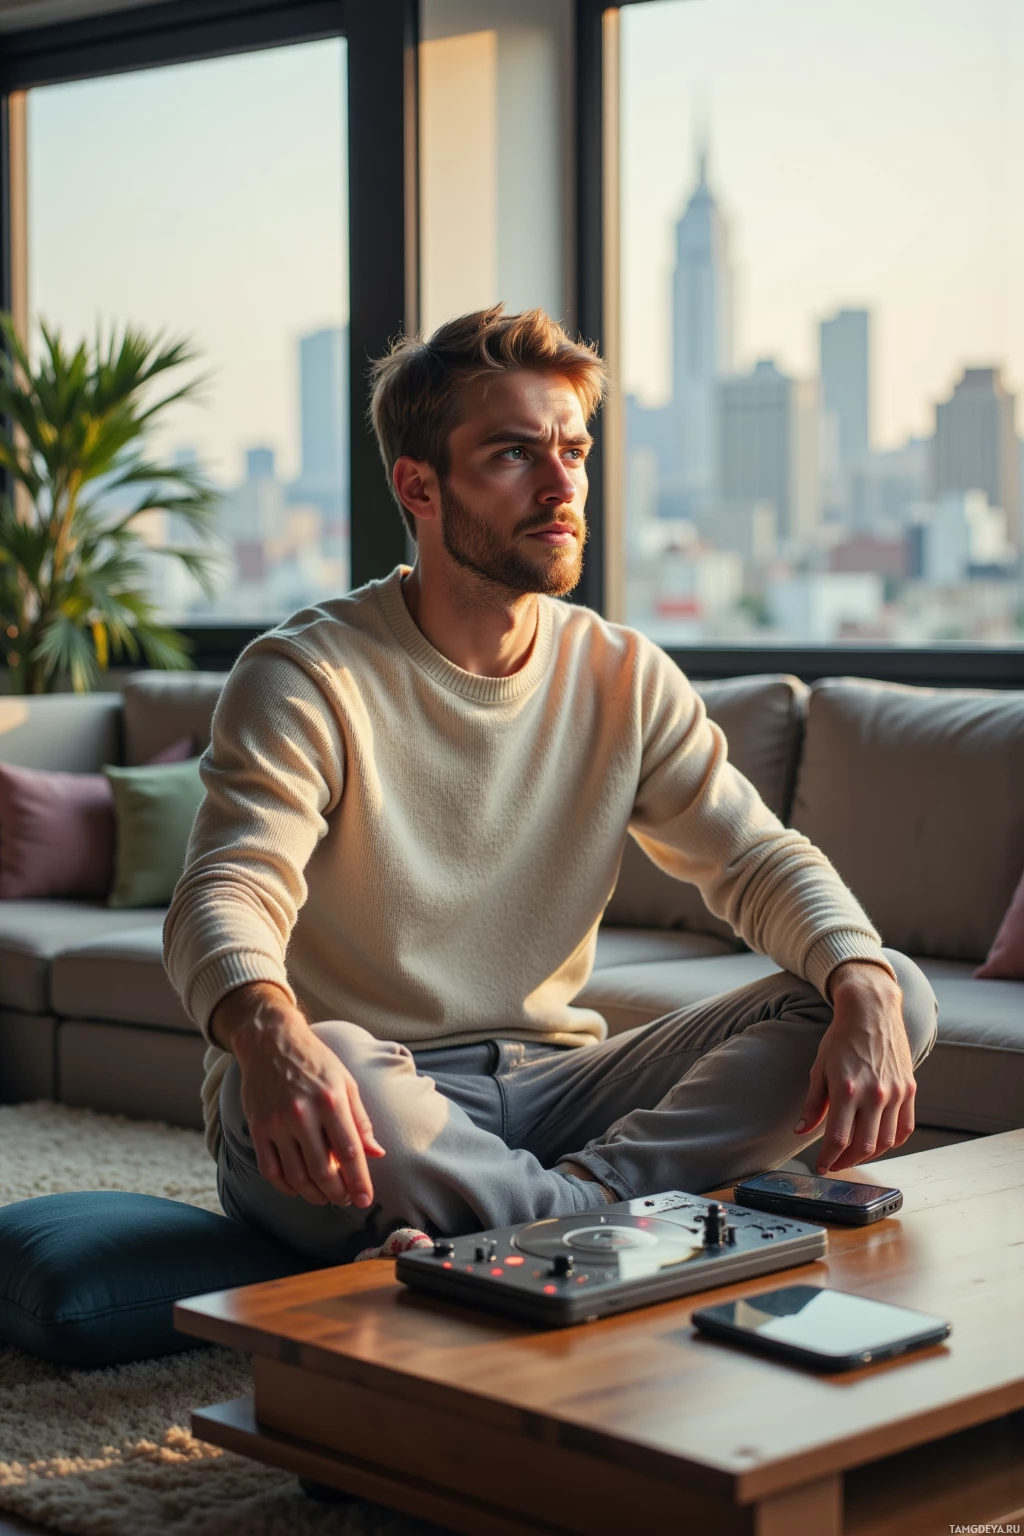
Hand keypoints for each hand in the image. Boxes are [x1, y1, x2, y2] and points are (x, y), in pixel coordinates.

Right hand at [210, 982, 384, 1207]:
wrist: (270, 1041)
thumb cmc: (315, 1061)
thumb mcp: (346, 1082)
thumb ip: (361, 1120)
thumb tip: (376, 1154)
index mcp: (330, 1100)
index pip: (349, 1152)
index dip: (359, 1181)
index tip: (365, 1201)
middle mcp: (302, 1113)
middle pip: (323, 1170)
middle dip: (338, 1193)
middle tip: (345, 1199)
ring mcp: (277, 1122)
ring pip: (296, 1175)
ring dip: (313, 1194)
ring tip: (325, 1197)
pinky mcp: (257, 1128)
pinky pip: (270, 1170)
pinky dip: (286, 1187)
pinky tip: (298, 1189)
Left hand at [794, 962, 915, 1172]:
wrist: (871, 1011)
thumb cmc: (841, 1038)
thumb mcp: (819, 1068)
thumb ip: (813, 1104)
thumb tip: (801, 1131)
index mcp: (847, 1089)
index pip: (838, 1138)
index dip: (828, 1158)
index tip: (821, 1166)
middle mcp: (874, 1094)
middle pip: (863, 1146)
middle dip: (846, 1161)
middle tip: (834, 1164)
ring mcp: (895, 1093)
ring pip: (885, 1141)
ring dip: (868, 1155)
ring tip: (853, 1155)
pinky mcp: (909, 1089)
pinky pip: (904, 1128)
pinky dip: (892, 1142)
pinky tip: (878, 1143)